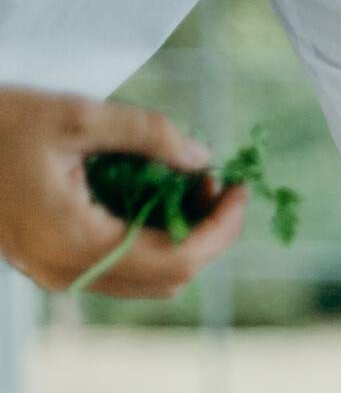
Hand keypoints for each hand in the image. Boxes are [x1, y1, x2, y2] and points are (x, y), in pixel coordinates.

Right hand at [0, 89, 247, 296]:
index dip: (222, 228)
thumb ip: (146, 135)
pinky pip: (118, 268)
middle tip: (212, 182)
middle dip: (205, 230)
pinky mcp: (48, 265)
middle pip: (170, 275)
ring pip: (147, 278)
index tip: (240, 188)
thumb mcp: (73, 114)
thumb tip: (203, 159)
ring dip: (178, 236)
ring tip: (184, 183)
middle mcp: (66, 272)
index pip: (180, 259)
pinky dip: (146, 238)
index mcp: (74, 241)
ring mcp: (55, 274)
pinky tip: (148, 195)